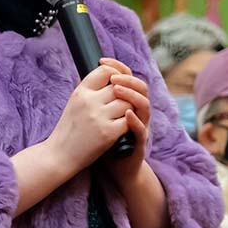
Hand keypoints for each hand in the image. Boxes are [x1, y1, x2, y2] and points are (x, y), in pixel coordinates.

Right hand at [45, 64, 132, 173]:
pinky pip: (129, 121)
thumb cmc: (69, 128)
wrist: (59, 155)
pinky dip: (129, 124)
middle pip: (120, 87)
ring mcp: (99, 117)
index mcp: (81, 91)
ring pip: (127, 103)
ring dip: (128, 109)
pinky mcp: (108, 133)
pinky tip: (122, 128)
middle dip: (124, 94)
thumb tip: (110, 74)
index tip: (117, 84)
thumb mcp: (75, 102)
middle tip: (122, 104)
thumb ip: (90, 88)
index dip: (116, 75)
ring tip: (123, 116)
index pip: (106, 71)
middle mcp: (90, 101)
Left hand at [99, 58, 151, 185]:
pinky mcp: (139, 143)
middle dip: (126, 79)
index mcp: (128, 102)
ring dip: (131, 95)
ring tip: (117, 90)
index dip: (118, 67)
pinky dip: (135, 121)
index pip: (129, 77)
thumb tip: (83, 75)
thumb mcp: (99, 115)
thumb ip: (98, 98)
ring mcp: (141, 126)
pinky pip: (141, 130)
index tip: (101, 60)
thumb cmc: (105, 139)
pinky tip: (127, 114)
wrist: (116, 167)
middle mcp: (137, 112)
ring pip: (144, 105)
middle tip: (111, 77)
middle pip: (140, 87)